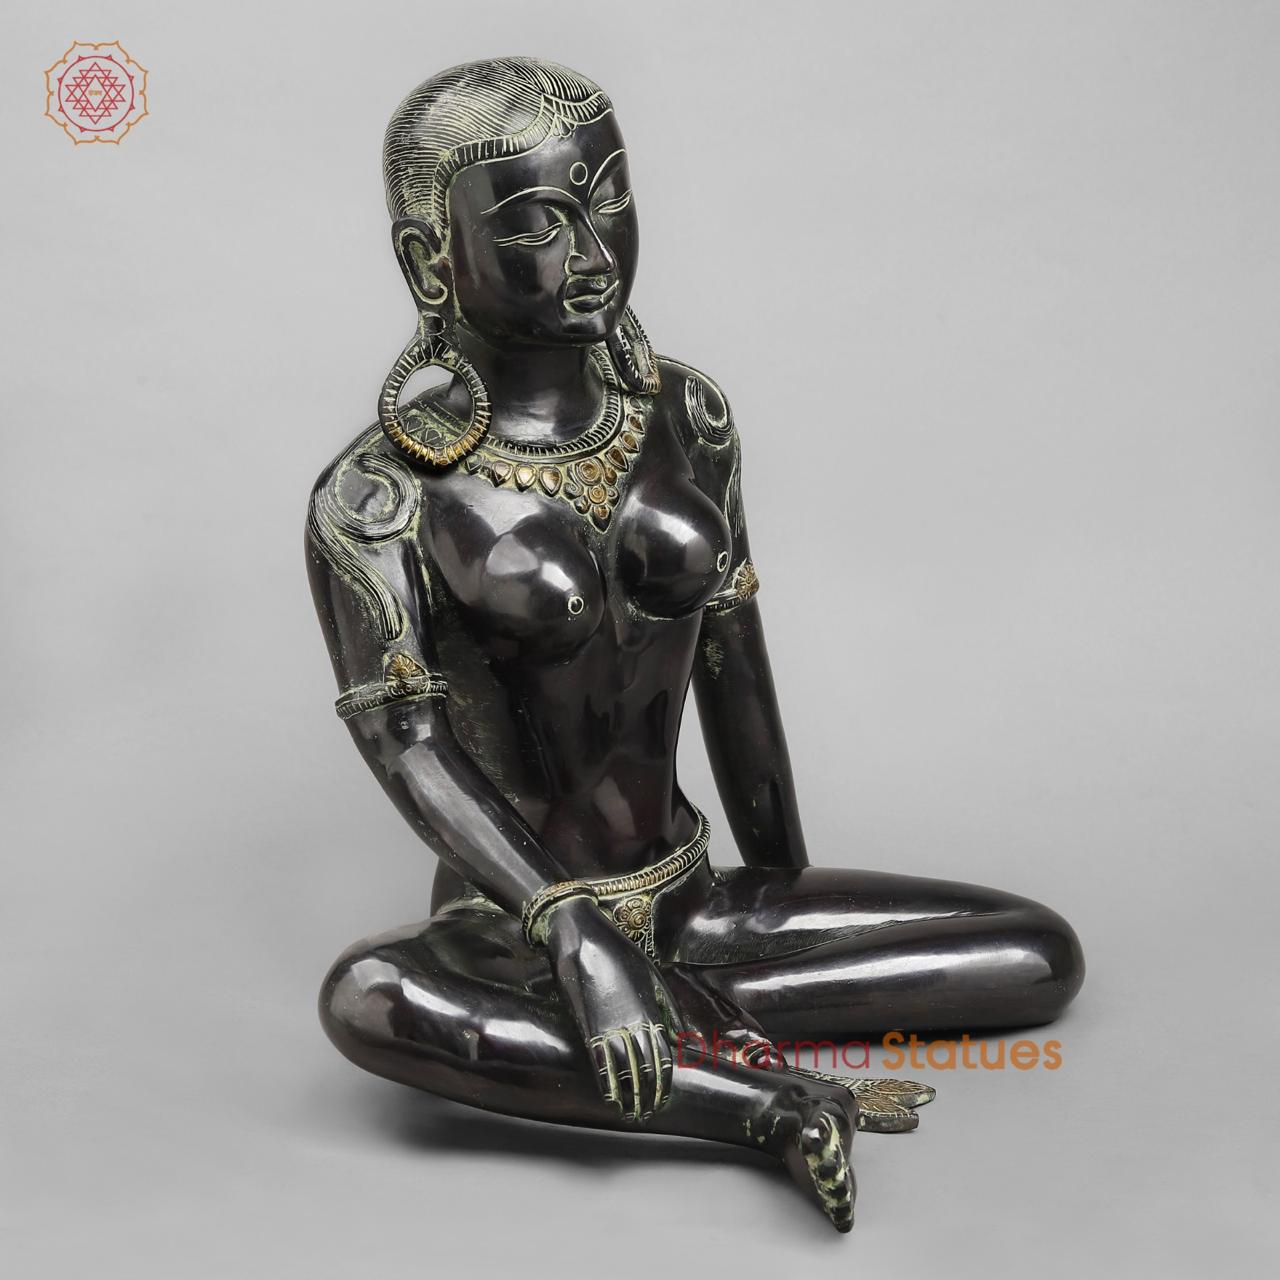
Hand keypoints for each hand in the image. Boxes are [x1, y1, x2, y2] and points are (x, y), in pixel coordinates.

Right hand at [544, 898, 677, 1122]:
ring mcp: (610, 1025)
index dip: (664, 1080)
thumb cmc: (621, 955)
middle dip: (648, 1093)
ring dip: (629, 1093)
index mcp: (650, 1011)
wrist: (585, 939)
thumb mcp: (653, 976)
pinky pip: (600, 1060)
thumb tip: (682, 1035)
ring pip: (624, 1069)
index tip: (665, 1097)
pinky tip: (609, 1095)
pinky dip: (606, 1081)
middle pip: (645, 1067)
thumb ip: (668, 1007)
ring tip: (631, 1112)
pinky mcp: (587, 1024)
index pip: (663, 1055)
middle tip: (648, 1112)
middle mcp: (633, 1023)